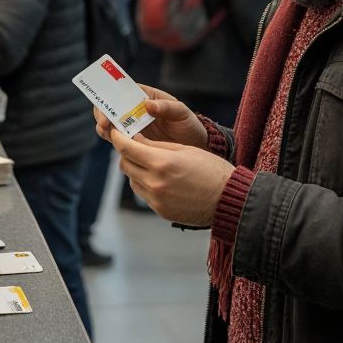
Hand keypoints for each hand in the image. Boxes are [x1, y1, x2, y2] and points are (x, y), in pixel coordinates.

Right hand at [91, 84, 208, 149]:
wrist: (194, 145)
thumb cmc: (188, 124)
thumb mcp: (181, 112)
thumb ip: (166, 107)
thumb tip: (148, 104)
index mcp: (145, 97)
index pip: (122, 91)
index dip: (111, 96)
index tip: (108, 105)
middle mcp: (136, 110)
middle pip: (111, 108)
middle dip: (103, 113)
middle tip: (104, 123)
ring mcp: (133, 126)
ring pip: (111, 124)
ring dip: (104, 127)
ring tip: (106, 132)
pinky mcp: (134, 142)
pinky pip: (118, 140)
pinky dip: (113, 140)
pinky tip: (115, 142)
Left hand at [107, 129, 235, 226]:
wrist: (228, 199)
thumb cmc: (211, 169)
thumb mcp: (184, 149)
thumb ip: (157, 146)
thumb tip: (136, 141)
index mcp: (161, 163)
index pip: (127, 148)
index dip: (118, 138)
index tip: (115, 132)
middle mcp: (155, 183)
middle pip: (125, 165)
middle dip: (126, 153)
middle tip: (134, 145)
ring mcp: (156, 199)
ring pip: (132, 180)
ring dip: (136, 169)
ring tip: (150, 163)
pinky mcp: (160, 211)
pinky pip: (143, 194)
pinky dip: (145, 184)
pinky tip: (160, 179)